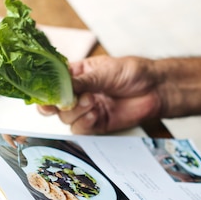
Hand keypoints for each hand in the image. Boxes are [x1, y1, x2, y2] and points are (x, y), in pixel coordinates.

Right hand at [37, 55, 162, 133]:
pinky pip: (80, 129)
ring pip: (66, 118)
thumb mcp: (105, 71)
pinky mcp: (97, 124)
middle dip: (61, 103)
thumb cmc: (132, 73)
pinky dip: (84, 123)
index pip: (52, 83)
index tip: (46, 95)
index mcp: (76, 75)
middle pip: (56, 104)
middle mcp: (78, 93)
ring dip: (76, 112)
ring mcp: (86, 110)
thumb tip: (61, 87)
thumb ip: (82, 81)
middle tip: (72, 99)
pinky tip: (94, 114)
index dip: (46, 90)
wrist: (154, 89)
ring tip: (92, 102)